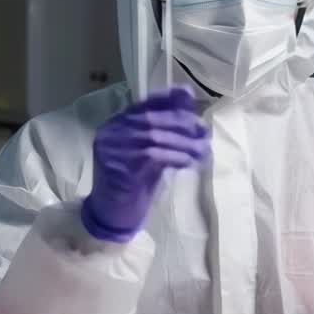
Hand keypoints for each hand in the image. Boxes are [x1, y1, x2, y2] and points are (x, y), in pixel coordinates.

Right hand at [81, 87, 209, 241]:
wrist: (113, 216)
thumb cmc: (134, 185)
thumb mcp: (149, 154)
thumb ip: (162, 133)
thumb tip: (187, 107)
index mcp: (115, 125)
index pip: (143, 104)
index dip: (167, 99)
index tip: (189, 97)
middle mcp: (110, 132)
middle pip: (150, 119)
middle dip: (181, 122)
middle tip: (203, 131)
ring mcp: (111, 149)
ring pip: (154, 136)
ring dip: (183, 142)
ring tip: (202, 149)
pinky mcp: (118, 168)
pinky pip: (153, 155)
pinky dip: (175, 156)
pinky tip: (189, 161)